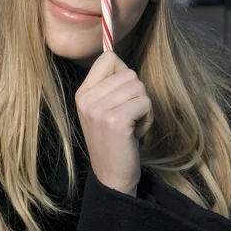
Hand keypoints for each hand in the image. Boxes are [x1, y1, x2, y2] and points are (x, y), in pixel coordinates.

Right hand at [75, 51, 153, 195]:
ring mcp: (99, 109)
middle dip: (137, 95)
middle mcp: (87, 98)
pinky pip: (145, 102)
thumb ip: (110, 85)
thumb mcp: (102, 109)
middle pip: (129, 73)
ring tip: (132, 126)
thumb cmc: (114, 141)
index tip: (122, 97)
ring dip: (144, 107)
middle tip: (128, 118)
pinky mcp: (116, 120)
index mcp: (82, 93)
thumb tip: (116, 51)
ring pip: (139, 87)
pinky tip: (136, 134)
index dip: (123, 74)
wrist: (112, 178)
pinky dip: (148, 118)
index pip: (109, 58)